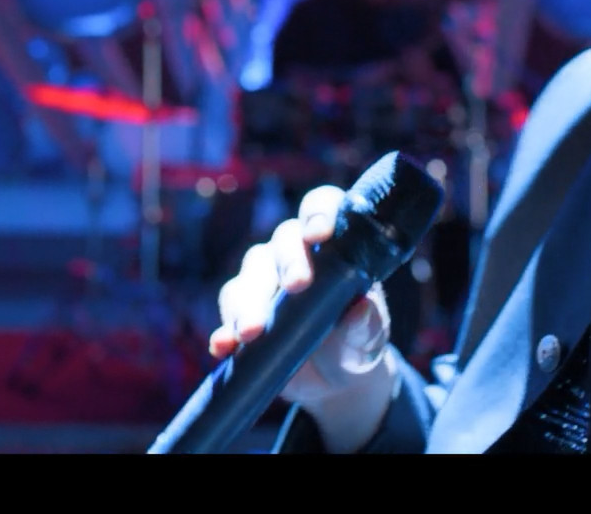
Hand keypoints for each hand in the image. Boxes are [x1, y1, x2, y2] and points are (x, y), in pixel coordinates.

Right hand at [210, 184, 396, 450]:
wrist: (335, 383)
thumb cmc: (355, 343)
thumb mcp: (367, 339)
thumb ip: (367, 326)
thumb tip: (361, 308)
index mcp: (332, 245)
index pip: (321, 207)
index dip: (319, 213)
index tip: (320, 233)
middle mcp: (293, 255)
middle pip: (282, 243)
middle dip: (288, 262)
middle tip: (297, 286)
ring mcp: (263, 284)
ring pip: (247, 278)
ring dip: (248, 303)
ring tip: (252, 332)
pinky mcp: (242, 318)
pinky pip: (227, 318)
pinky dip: (224, 333)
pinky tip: (223, 347)